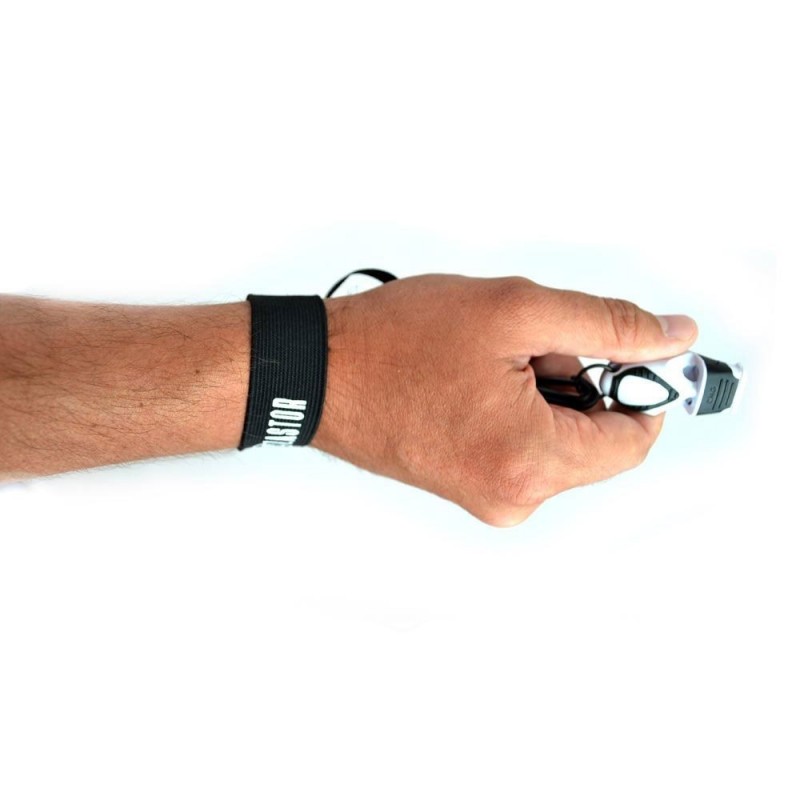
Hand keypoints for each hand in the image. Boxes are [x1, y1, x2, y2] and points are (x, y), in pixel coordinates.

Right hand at [313, 275, 697, 525]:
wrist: (318, 373)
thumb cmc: (392, 345)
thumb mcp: (514, 311)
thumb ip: (608, 323)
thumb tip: (671, 338)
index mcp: (531, 464)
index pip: (634, 439)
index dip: (637, 385)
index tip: (617, 347)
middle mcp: (513, 498)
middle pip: (594, 441)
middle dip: (576, 382)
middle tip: (523, 346)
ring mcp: (488, 499)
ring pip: (558, 442)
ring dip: (544, 394)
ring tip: (486, 363)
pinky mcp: (468, 489)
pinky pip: (523, 450)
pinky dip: (518, 412)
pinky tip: (473, 383)